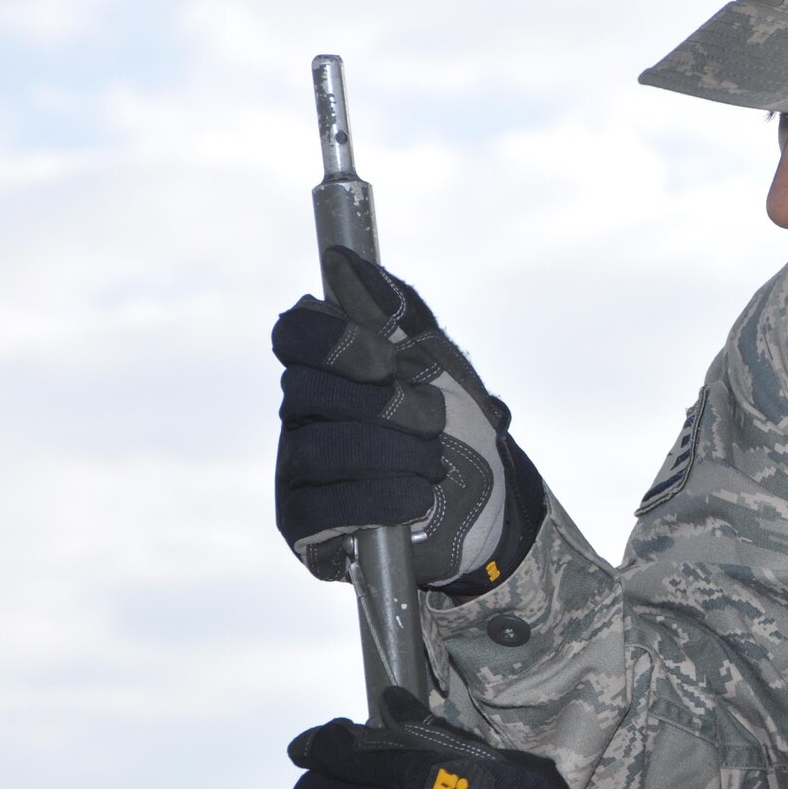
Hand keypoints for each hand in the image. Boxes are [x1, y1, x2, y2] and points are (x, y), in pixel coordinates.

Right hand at [273, 246, 544, 593]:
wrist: (493, 508)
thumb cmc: (461, 431)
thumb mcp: (442, 365)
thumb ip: (397, 314)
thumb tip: (341, 261)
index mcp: (327, 369)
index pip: (294, 334)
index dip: (335, 342)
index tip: (385, 360)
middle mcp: (301, 416)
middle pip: (306, 390)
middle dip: (383, 406)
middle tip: (434, 420)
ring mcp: (296, 472)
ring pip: (317, 449)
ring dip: (390, 455)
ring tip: (434, 465)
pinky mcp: (304, 527)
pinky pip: (321, 509)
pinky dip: (378, 498)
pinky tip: (416, 498)